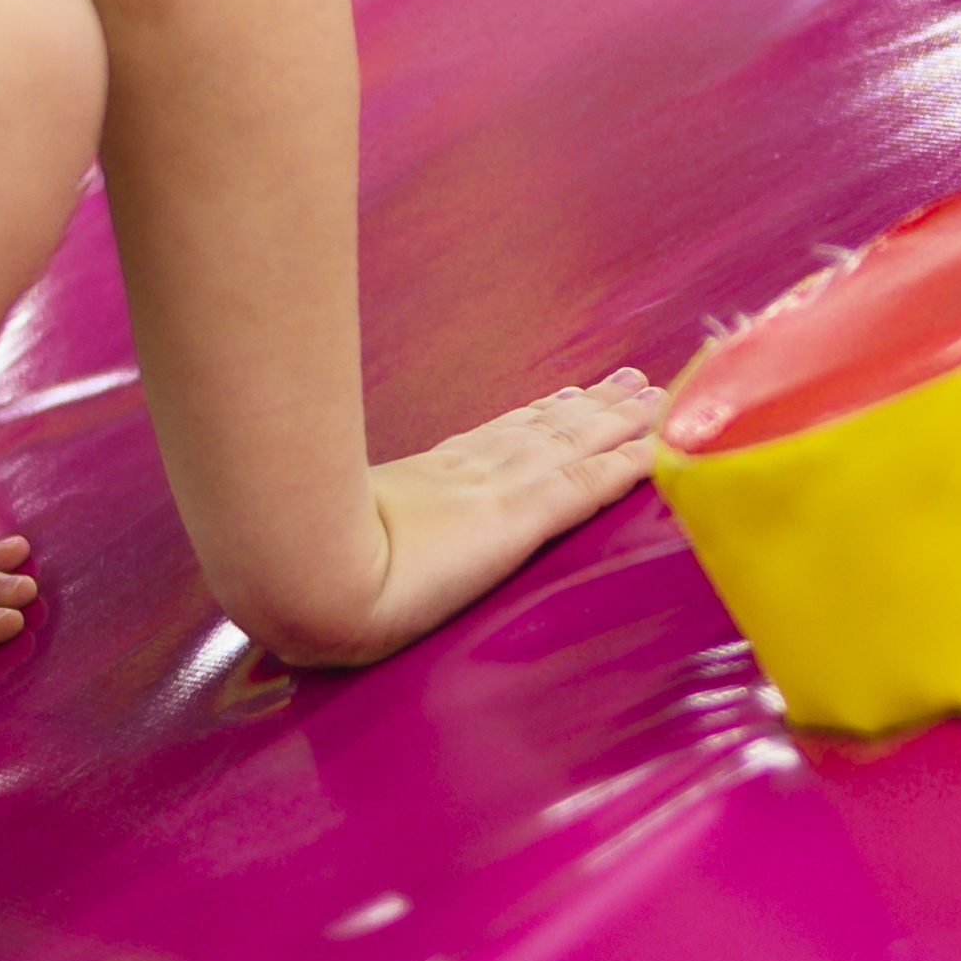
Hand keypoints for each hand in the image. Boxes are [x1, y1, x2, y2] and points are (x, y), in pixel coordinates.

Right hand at [308, 371, 669, 665]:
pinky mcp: (517, 517)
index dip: (537, 418)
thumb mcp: (326, 535)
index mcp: (423, 479)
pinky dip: (627, 464)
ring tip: (654, 399)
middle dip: (591, 408)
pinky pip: (587, 485)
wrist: (305, 578)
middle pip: (543, 430)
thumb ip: (348, 532)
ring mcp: (494, 491)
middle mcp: (466, 473)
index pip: (495, 440)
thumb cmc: (302, 569)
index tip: (569, 398)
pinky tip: (658, 449)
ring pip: (575, 444)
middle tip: (631, 382)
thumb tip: (328, 549)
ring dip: (620, 422)